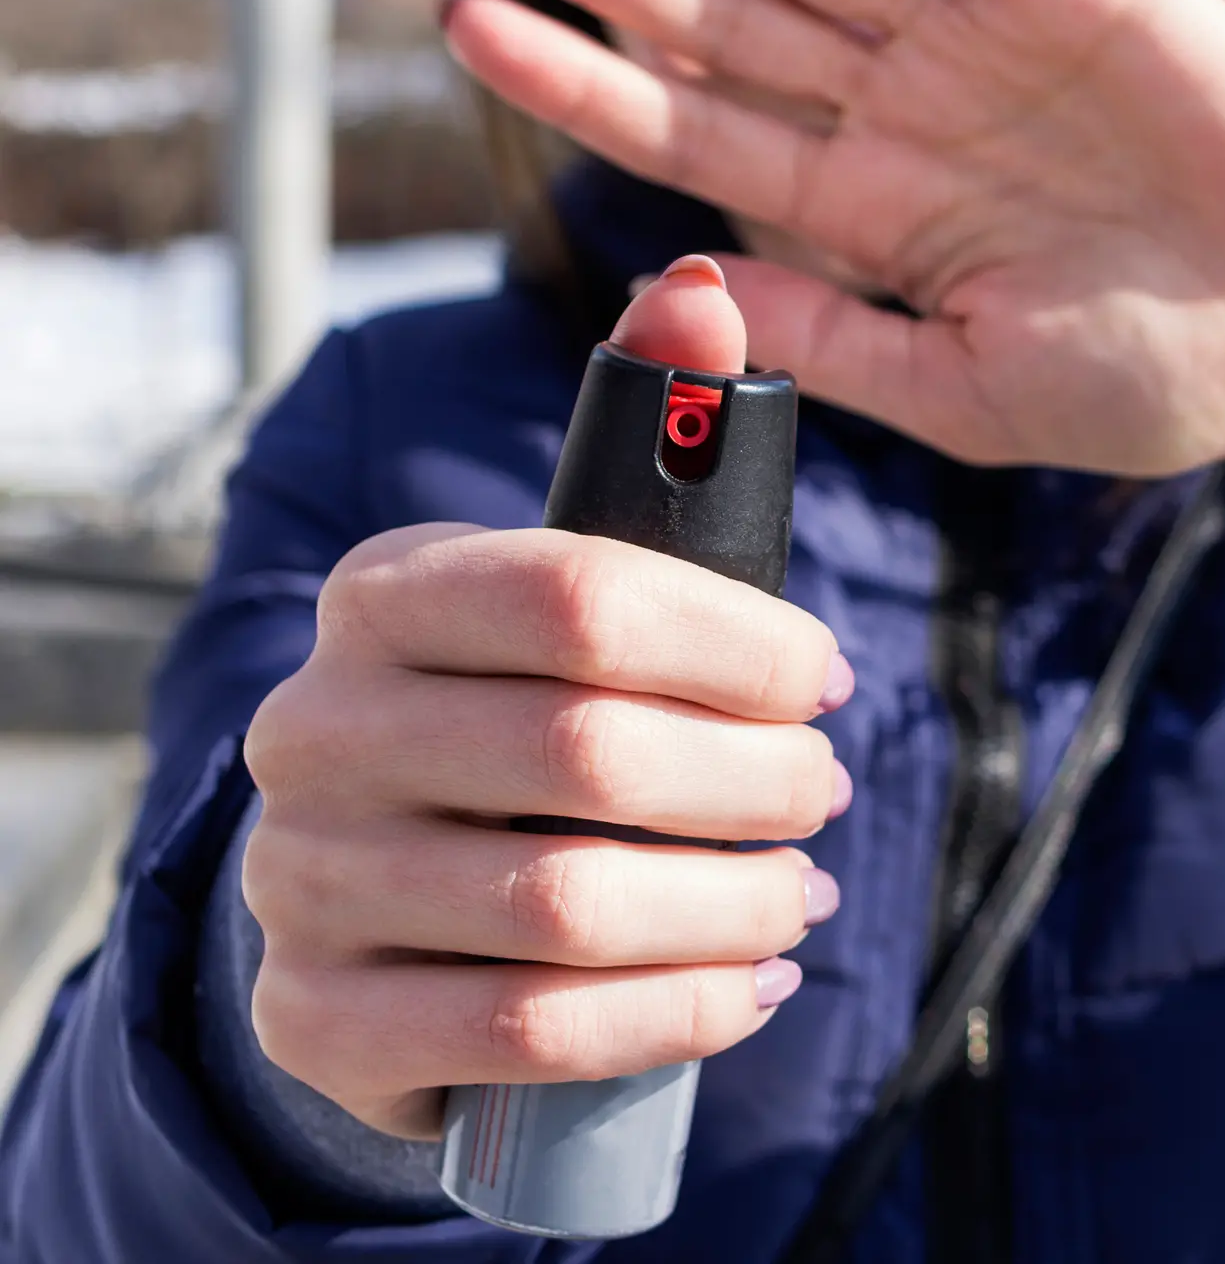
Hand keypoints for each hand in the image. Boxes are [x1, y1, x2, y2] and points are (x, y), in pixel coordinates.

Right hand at [241, 262, 853, 1139]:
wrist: (388, 903)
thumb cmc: (522, 717)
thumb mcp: (581, 587)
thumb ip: (652, 437)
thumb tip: (706, 287)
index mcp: (385, 594)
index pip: (583, 594)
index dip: (737, 642)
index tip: (826, 679)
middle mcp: (315, 726)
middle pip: (589, 752)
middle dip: (757, 780)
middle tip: (827, 792)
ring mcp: (302, 880)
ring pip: (568, 904)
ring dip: (733, 904)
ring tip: (802, 893)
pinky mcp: (320, 1021)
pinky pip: (528, 1033)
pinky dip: (674, 1014)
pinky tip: (750, 984)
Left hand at [444, 0, 1224, 473]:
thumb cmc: (1157, 378)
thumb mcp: (971, 393)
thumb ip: (831, 339)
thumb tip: (682, 287)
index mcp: (871, 215)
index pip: (693, 132)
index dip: (581, 82)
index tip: (471, 28)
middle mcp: (901, 111)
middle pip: (719, 22)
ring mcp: (970, 36)